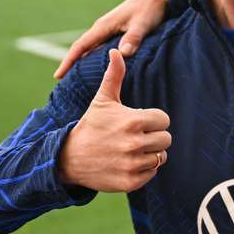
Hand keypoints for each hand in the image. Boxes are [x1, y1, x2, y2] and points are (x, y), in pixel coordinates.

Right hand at [54, 0, 166, 78]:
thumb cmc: (149, 9)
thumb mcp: (142, 24)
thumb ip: (133, 38)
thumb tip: (121, 54)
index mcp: (104, 26)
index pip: (81, 45)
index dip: (68, 60)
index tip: (57, 75)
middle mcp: (102, 28)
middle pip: (82, 48)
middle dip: (71, 64)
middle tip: (63, 83)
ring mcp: (108, 29)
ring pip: (90, 47)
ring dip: (82, 60)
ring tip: (76, 78)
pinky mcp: (116, 31)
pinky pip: (100, 46)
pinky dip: (94, 56)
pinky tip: (96, 66)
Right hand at [57, 49, 171, 192]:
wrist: (68, 158)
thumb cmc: (91, 125)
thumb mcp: (102, 100)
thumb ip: (114, 76)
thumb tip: (116, 51)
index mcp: (133, 121)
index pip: (164, 120)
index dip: (153, 120)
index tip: (138, 122)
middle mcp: (134, 143)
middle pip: (166, 139)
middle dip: (153, 137)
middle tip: (135, 137)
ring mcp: (132, 164)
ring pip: (160, 157)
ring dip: (149, 153)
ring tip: (131, 149)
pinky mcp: (130, 182)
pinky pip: (151, 173)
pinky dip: (143, 169)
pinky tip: (127, 162)